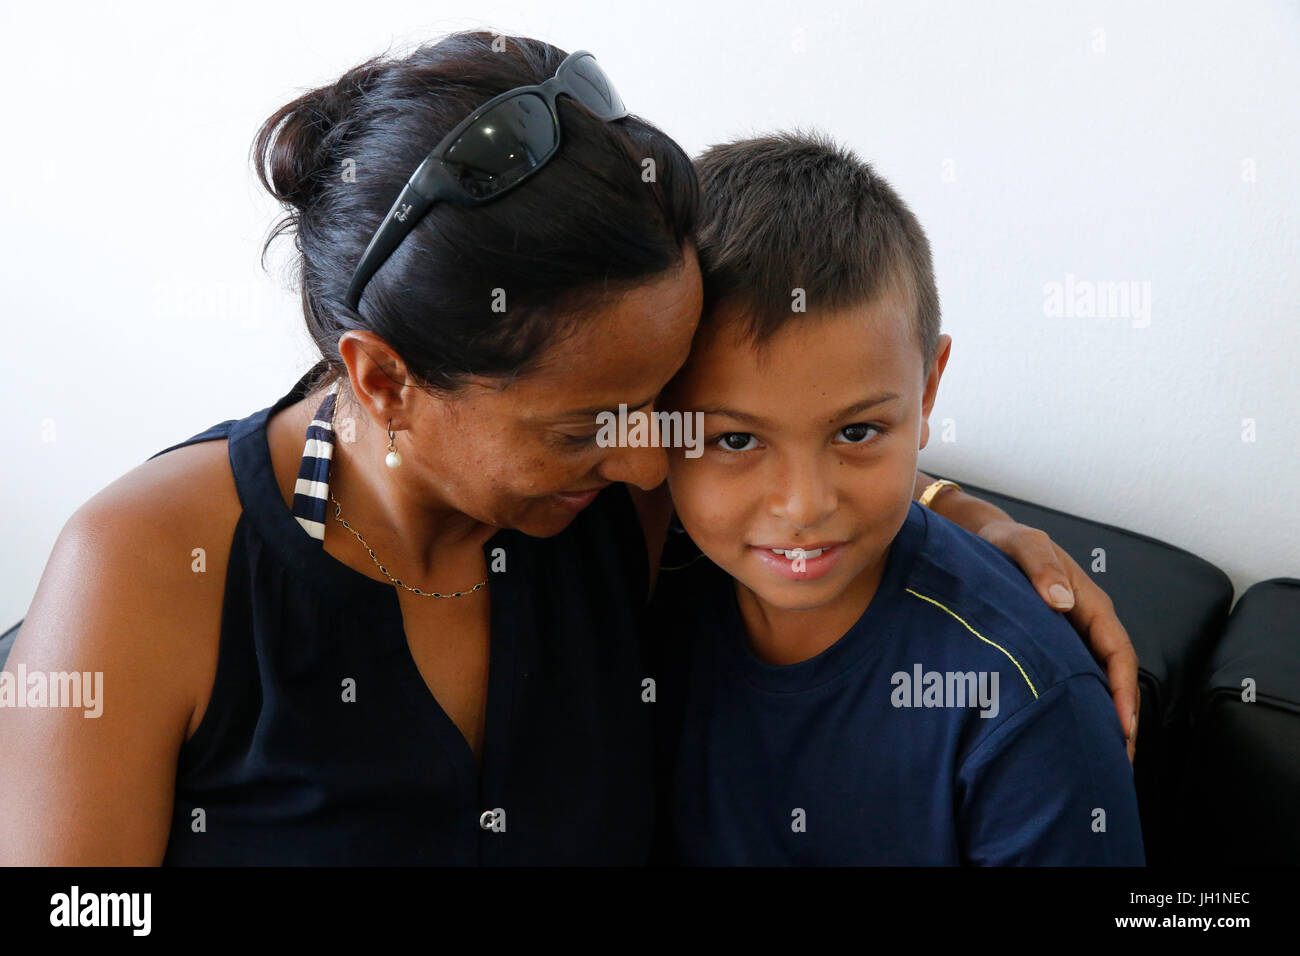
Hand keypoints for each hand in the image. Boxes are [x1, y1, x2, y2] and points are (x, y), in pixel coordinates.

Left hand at [975, 518, 1139, 763]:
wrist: (982, 538)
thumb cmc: (1004, 541)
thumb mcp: (1023, 545)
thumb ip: (1040, 567)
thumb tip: (1062, 601)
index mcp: (1089, 602)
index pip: (1118, 653)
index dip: (1124, 691)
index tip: (1123, 726)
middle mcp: (1086, 622)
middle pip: (1114, 676)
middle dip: (1121, 718)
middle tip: (1118, 761)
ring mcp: (1071, 635)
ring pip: (1094, 681)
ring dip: (1101, 716)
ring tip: (1099, 758)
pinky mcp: (1051, 644)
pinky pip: (1071, 678)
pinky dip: (1076, 705)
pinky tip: (1065, 730)